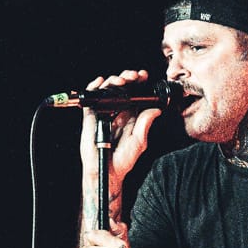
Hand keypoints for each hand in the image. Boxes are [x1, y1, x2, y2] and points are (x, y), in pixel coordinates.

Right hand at [77, 68, 161, 189]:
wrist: (107, 170)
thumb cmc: (123, 159)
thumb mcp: (139, 141)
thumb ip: (145, 123)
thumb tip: (156, 109)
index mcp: (130, 115)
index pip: (134, 93)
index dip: (138, 82)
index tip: (143, 76)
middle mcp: (117, 111)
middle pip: (121, 88)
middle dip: (127, 77)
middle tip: (133, 77)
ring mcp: (104, 112)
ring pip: (107, 90)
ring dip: (114, 81)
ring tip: (121, 81)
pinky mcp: (91, 116)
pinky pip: (91, 99)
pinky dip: (94, 87)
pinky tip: (100, 82)